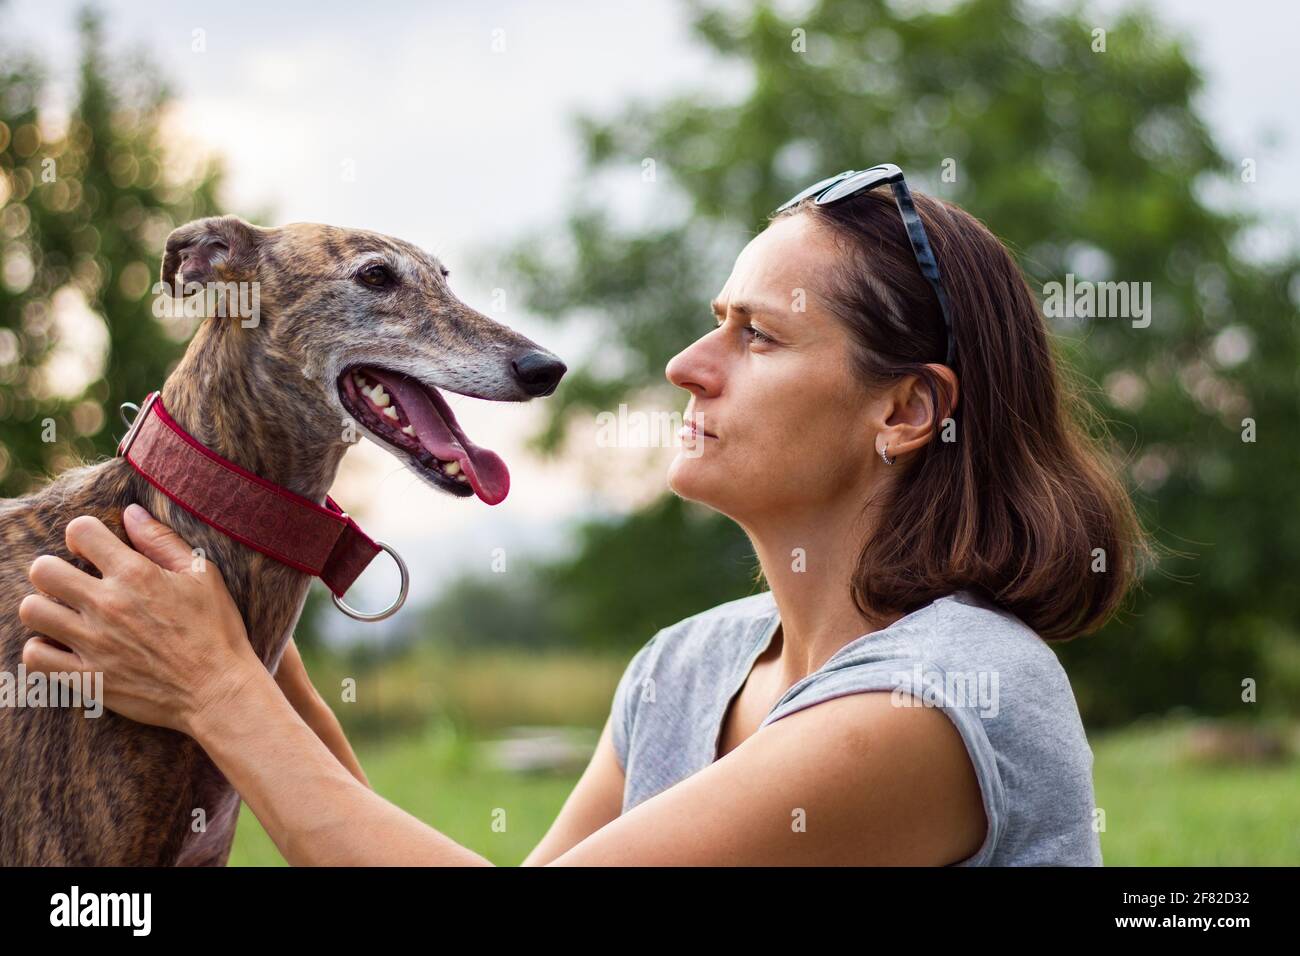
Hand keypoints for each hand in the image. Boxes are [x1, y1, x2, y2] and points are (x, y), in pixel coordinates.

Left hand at [19, 503, 261, 735]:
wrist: (218, 690)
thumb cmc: (216, 629)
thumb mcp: (201, 575)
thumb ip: (161, 540)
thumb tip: (130, 511)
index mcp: (135, 574)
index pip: (80, 531)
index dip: (82, 535)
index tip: (91, 549)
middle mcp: (107, 605)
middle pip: (43, 571)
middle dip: (53, 570)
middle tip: (71, 582)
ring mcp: (93, 643)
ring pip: (32, 611)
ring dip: (44, 608)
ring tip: (65, 614)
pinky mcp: (88, 678)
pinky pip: (36, 657)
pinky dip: (42, 649)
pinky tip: (63, 645)